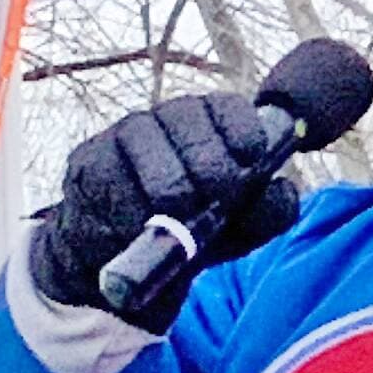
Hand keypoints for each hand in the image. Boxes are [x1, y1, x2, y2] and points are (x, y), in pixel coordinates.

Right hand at [29, 93, 299, 331]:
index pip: (227, 107)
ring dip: (169, 194)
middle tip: (212, 200)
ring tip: (175, 218)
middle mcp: (164, 119)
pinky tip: (135, 228)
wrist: (119, 264)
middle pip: (189, 123)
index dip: (242, 129)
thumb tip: (284, 188)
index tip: (251, 158)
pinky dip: (130, 214)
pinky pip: (113, 184)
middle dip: (209, 166)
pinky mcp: (88, 162)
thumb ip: (268, 211)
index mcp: (207, 124)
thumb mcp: (237, 229)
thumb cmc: (188, 233)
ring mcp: (122, 137)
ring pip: (150, 152)